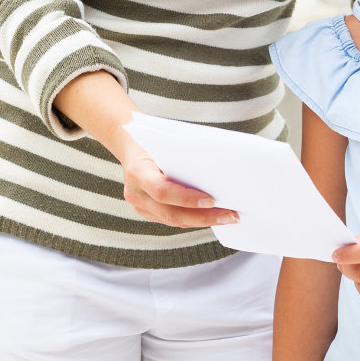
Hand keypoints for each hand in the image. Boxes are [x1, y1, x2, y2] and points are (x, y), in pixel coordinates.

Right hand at [120, 147, 238, 228]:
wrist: (129, 144)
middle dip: (203, 217)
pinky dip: (193, 218)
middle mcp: (135, 193)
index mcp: (137, 172)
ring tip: (227, 217)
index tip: (212, 200)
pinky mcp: (147, 212)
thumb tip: (216, 171)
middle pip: (171, 213)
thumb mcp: (164, 142)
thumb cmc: (152, 140)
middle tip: (230, 215)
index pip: (162, 191)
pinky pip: (172, 219)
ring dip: (202, 220)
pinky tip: (212, 215)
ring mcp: (139, 206)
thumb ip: (182, 157)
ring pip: (174, 220)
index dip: (186, 199)